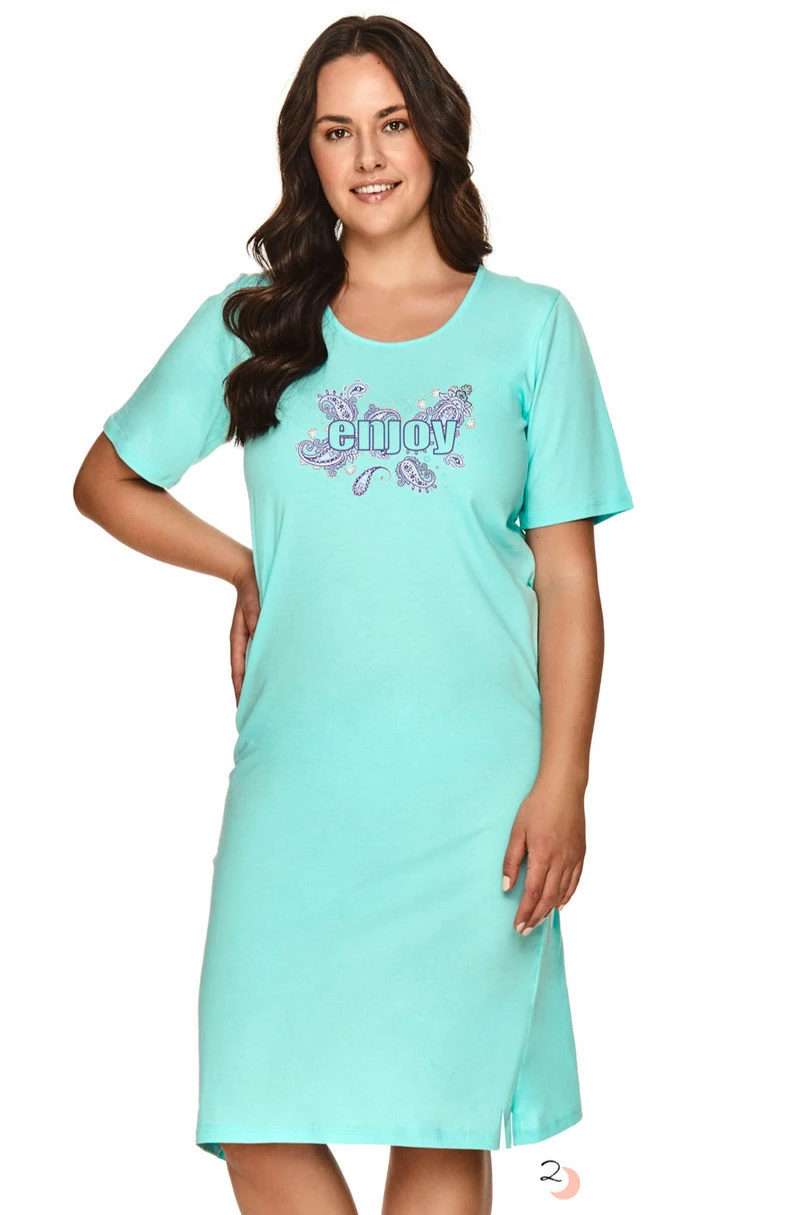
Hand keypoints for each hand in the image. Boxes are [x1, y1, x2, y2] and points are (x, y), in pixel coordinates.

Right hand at [230, 555, 260, 706]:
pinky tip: (279, 680)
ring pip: (258, 667)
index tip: (242, 706)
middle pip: (248, 673)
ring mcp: (256, 640)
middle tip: (255, 714)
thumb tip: (259, 634)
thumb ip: (255, 617)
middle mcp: (248, 643)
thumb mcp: (253, 602)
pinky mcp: (266, 636)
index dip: (240, 689)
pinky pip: (267, 657)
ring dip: (261, 683)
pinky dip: (270, 669)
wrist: (252, 574)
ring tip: (268, 704)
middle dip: (250, 693)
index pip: (239, 670)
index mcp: (240, 639)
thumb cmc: (252, 589)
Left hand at [501, 777, 585, 933]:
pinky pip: (575, 881)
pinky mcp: (581, 854)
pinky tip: (559, 904)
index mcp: (543, 855)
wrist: (563, 789)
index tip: (517, 925)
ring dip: (550, 910)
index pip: (533, 892)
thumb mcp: (517, 831)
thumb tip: (507, 886)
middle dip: (536, 917)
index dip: (525, 912)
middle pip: (549, 898)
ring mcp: (573, 858)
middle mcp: (561, 861)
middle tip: (525, 930)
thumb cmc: (537, 806)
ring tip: (538, 921)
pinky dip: (567, 896)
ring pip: (563, 892)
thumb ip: (511, 860)